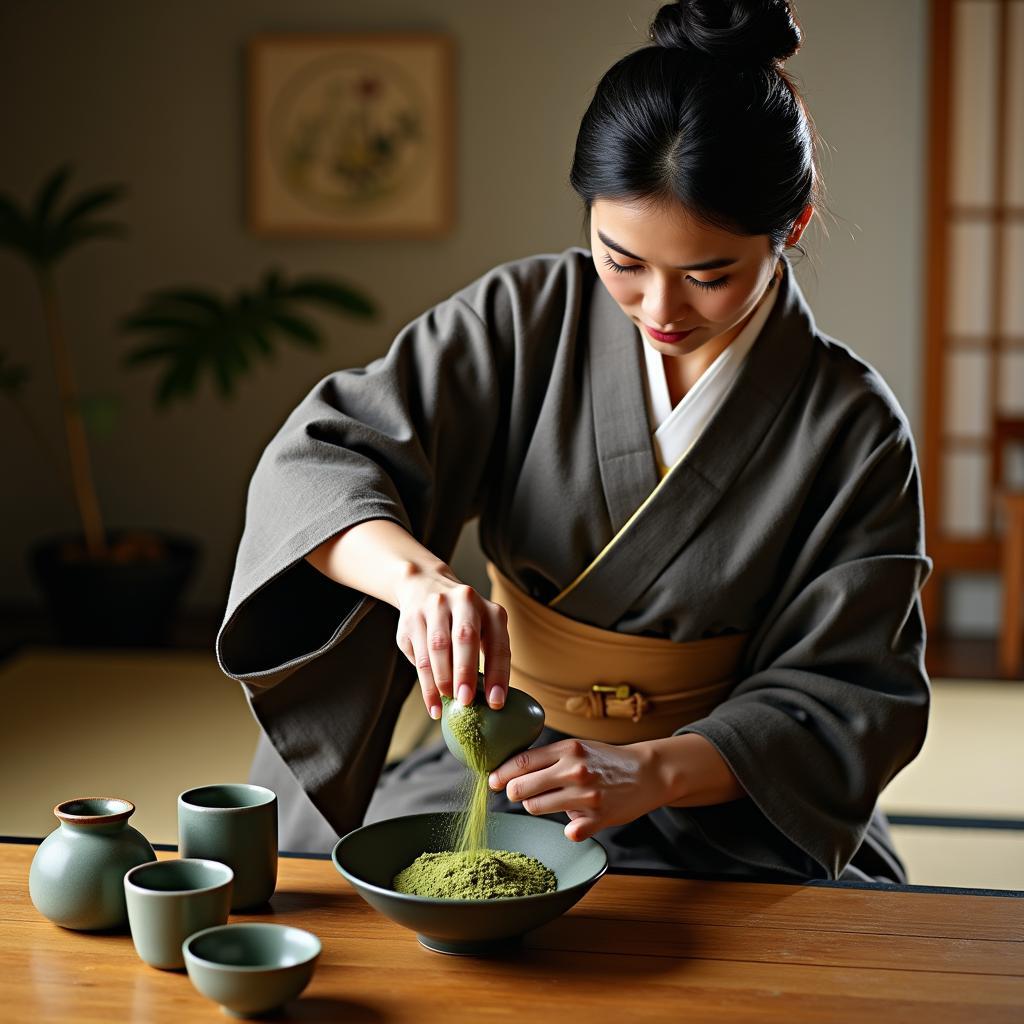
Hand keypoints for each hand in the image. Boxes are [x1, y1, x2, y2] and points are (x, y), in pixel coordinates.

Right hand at [393, 565, 509, 719]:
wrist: (424, 584)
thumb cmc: (463, 619)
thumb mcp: (483, 628)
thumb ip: (486, 656)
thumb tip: (488, 700)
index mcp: (490, 610)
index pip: (498, 644)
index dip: (498, 674)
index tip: (496, 702)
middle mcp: (464, 602)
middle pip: (465, 637)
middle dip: (465, 672)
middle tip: (466, 701)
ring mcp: (435, 607)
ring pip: (438, 647)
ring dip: (443, 679)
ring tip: (447, 703)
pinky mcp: (412, 618)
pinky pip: (419, 655)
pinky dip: (427, 684)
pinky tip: (432, 703)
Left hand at [488, 738, 667, 841]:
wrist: (647, 772)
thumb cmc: (605, 760)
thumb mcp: (577, 748)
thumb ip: (548, 757)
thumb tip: (510, 768)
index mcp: (567, 749)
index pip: (521, 762)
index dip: (501, 773)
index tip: (493, 780)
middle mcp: (575, 770)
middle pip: (522, 788)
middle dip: (514, 792)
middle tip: (518, 793)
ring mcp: (587, 795)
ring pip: (536, 807)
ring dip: (537, 806)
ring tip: (552, 801)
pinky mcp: (599, 817)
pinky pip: (568, 831)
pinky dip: (568, 828)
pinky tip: (576, 819)